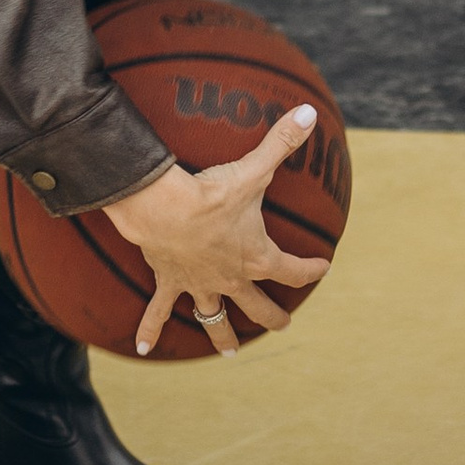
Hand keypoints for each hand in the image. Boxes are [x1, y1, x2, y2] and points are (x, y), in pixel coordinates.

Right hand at [100, 101, 330, 357]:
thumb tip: (310, 113)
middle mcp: (231, 278)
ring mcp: (200, 284)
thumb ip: (283, 141)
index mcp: (257, 258)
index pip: (293, 270)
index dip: (310, 269)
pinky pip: (159, 310)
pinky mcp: (171, 281)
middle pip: (257, 306)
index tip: (323, 267)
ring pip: (214, 318)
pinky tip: (141, 347)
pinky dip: (150, 328)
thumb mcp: (254, 168)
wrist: (166, 210)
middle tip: (283, 324)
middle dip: (272, 317)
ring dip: (222, 334)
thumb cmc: (213, 193)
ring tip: (229, 351)